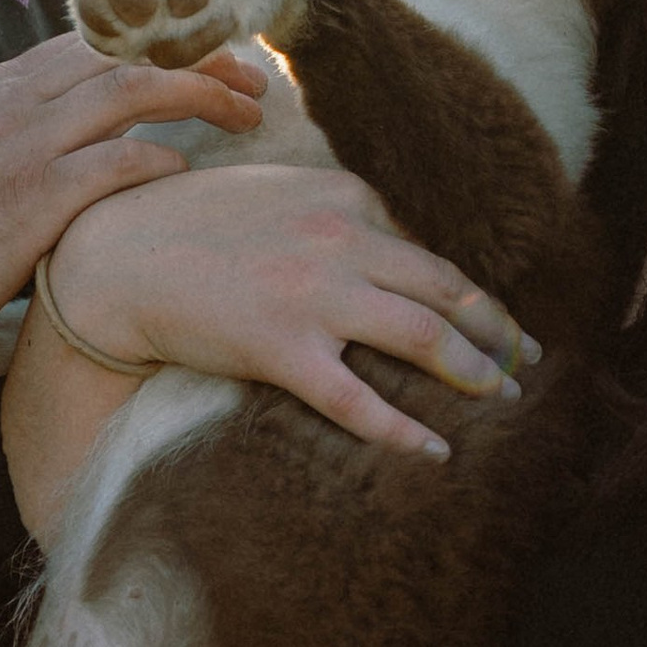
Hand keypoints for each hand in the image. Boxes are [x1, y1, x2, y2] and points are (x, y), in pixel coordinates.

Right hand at [0, 36, 265, 363]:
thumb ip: (21, 145)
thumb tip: (84, 158)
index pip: (95, 41)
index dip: (162, 42)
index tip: (209, 56)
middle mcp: (9, 103)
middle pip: (125, 53)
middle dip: (199, 57)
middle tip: (251, 78)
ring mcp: (18, 149)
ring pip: (130, 91)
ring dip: (200, 97)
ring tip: (248, 114)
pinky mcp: (27, 202)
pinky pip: (115, 164)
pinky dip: (160, 162)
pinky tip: (188, 175)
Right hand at [46, 166, 536, 462]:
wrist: (116, 257)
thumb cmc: (191, 224)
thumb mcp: (275, 193)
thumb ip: (333, 212)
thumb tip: (387, 244)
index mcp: (344, 197)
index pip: (424, 249)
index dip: (466, 291)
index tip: (491, 318)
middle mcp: (342, 239)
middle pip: (448, 291)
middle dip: (498, 331)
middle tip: (529, 359)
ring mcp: (315, 294)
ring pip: (424, 339)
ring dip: (477, 374)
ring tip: (503, 399)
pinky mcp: (282, 347)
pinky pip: (358, 401)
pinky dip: (405, 431)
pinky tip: (436, 453)